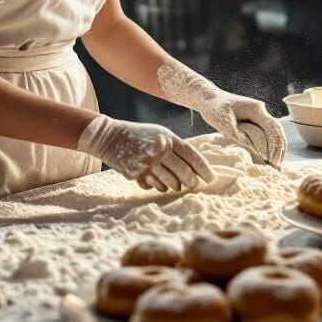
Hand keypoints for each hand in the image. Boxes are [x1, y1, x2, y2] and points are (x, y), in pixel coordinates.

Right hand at [77, 115, 214, 191]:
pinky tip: (154, 181)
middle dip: (191, 181)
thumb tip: (192, 167)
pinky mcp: (137, 173)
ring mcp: (148, 162)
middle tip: (194, 185)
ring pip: (170, 182)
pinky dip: (156, 186)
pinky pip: (154, 186)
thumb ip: (174, 147)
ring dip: (174, 186)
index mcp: (168, 138)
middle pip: (184, 172)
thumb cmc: (138, 136)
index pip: (191, 155)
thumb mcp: (158, 134)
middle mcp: (160, 149)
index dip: (203, 168)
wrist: (110, 137)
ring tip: (174, 184)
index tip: (211, 178)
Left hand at [195, 91, 286, 167]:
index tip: (272, 161)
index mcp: (255, 109)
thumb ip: (234, 133)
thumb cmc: (213, 108)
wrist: (208, 97)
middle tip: (276, 167)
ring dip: (277, 147)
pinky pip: (267, 132)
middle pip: (277, 130)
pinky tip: (269, 156)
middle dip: (279, 148)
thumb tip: (249, 146)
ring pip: (275, 131)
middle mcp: (260, 111)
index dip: (274, 145)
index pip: (272, 128)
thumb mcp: (222, 121)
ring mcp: (258, 115)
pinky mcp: (254, 119)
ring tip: (276, 164)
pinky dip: (271, 144)